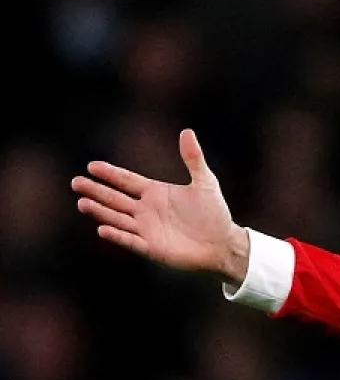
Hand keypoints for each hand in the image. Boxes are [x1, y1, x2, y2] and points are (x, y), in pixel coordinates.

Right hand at [71, 129, 250, 284]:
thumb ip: (193, 158)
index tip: (91, 166)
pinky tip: (103, 229)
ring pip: (118, 218)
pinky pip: (131, 241)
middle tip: (76, 182)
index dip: (110, 174)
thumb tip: (187, 131)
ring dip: (100, 211)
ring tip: (82, 203)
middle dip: (96, 191)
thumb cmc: (214, 213)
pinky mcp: (152, 248)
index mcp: (155, 192)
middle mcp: (146, 210)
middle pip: (116, 199)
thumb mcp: (205, 182)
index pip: (127, 180)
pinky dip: (118, 236)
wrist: (223, 243)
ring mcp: (147, 229)